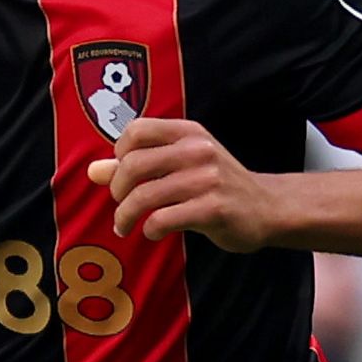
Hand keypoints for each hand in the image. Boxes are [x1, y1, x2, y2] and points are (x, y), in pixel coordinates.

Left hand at [87, 118, 279, 249]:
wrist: (267, 207)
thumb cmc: (217, 185)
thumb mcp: (182, 165)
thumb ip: (138, 164)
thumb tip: (94, 170)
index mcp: (188, 133)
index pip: (136, 130)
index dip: (119, 153)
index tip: (123, 174)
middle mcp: (197, 150)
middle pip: (133, 164)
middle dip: (117, 190)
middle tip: (120, 205)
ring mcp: (207, 179)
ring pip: (144, 196)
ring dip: (126, 216)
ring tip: (125, 226)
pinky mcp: (213, 208)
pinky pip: (163, 220)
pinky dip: (150, 229)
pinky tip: (154, 232)